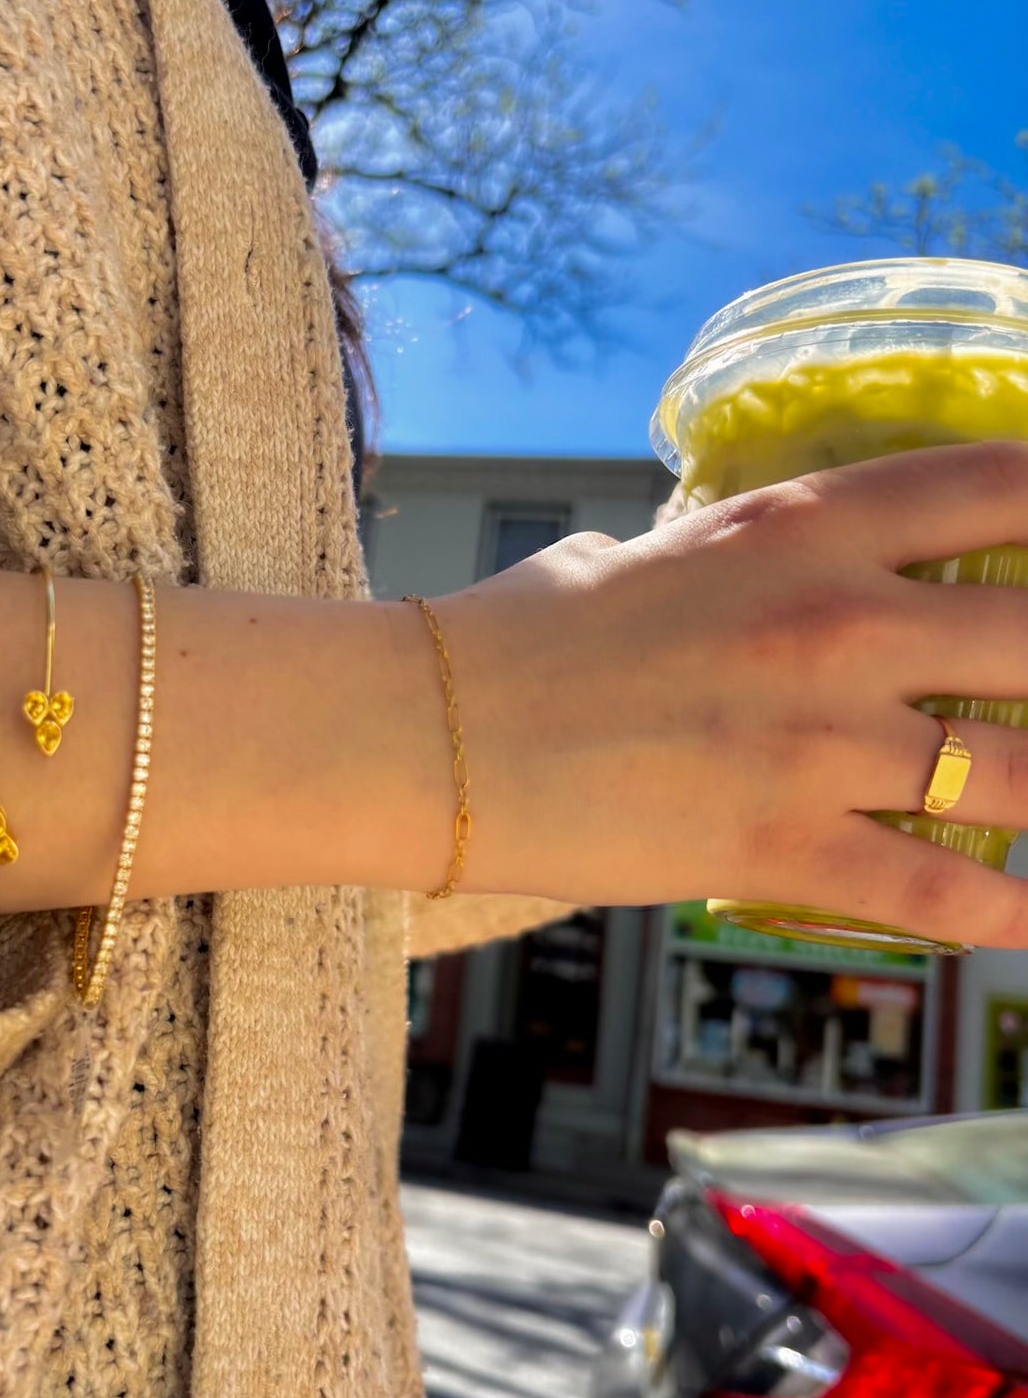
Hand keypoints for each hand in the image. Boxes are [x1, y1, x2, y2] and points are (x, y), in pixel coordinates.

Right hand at [435, 439, 1027, 947]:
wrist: (428, 734)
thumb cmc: (512, 638)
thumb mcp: (632, 557)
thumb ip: (708, 558)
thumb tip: (723, 569)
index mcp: (798, 527)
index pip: (994, 482)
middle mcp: (835, 622)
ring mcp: (817, 741)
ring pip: (1017, 773)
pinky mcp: (780, 849)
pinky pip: (938, 892)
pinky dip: (1002, 913)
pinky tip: (1027, 916)